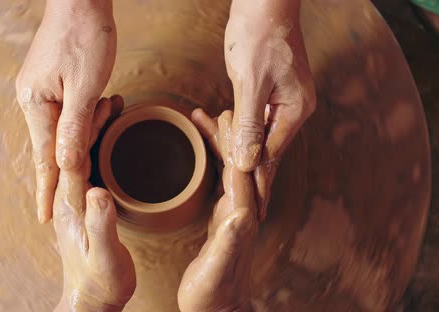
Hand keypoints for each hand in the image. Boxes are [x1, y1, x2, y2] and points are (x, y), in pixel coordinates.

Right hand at [16, 0, 115, 222]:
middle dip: (77, 157)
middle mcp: (33, 101)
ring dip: (87, 130)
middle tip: (89, 159)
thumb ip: (75, 128)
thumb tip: (65, 167)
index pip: (46, 160)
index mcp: (36, 104)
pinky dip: (85, 118)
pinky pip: (67, 114)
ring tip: (107, 102)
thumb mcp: (85, 86)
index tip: (46, 219)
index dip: (49, 191)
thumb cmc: (85, 36)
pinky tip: (98, 109)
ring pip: (64, 130)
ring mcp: (41, 92)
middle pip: (54, 147)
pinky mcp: (52, 84)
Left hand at [52, 97, 135, 311]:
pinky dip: (100, 149)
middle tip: (108, 99)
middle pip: (78, 151)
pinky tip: (109, 141)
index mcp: (73, 206)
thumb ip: (101, 223)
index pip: (76, 158)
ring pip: (84, 157)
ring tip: (109, 110)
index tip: (102, 104)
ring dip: (94, 132)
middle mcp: (72, 200)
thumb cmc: (100, 280)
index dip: (88, 129)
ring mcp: (78, 203)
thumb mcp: (105, 254)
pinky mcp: (87, 208)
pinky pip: (93, 169)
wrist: (91, 300)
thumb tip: (98, 191)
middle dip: (90, 122)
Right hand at [178, 109, 257, 311]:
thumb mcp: (217, 269)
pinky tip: (205, 150)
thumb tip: (239, 213)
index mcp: (241, 218)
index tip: (228, 118)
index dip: (235, 144)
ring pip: (230, 167)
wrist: (216, 309)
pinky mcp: (224, 216)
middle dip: (231, 135)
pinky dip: (214, 161)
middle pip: (239, 164)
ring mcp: (234, 212)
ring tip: (207, 119)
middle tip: (220, 110)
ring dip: (221, 143)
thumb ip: (228, 242)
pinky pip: (220, 179)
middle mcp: (242, 211)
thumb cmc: (212, 293)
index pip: (241, 173)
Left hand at [225, 0, 315, 219]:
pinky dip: (228, 126)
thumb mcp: (251, 82)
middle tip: (239, 209)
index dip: (257, 187)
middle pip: (264, 152)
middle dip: (245, 175)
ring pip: (254, 137)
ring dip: (232, 148)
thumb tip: (247, 163)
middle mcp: (291, 111)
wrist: (263, 3)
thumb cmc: (259, 36)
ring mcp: (279, 103)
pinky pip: (247, 120)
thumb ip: (250, 125)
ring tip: (219, 172)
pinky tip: (211, 123)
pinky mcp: (264, 94)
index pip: (271, 159)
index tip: (251, 216)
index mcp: (293, 111)